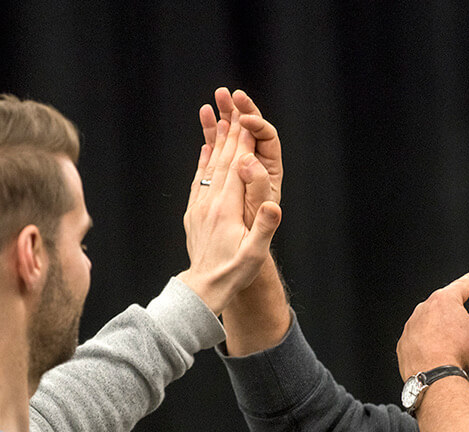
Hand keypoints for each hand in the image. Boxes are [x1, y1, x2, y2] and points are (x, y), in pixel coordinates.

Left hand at [180, 109, 281, 314]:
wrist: (202, 289)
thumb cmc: (233, 273)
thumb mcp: (255, 254)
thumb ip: (265, 227)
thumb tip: (275, 204)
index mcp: (227, 209)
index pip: (237, 167)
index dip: (243, 142)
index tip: (248, 118)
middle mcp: (210, 203)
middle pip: (222, 160)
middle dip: (230, 131)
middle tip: (234, 105)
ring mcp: (199, 207)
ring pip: (209, 166)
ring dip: (216, 140)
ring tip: (219, 116)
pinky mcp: (193, 213)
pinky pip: (199, 180)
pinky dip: (204, 161)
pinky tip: (205, 149)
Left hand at [396, 271, 468, 379]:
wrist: (434, 375)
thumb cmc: (458, 351)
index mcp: (444, 300)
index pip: (461, 286)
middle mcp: (423, 309)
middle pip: (442, 307)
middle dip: (453, 316)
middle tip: (462, 330)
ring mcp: (410, 327)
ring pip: (429, 326)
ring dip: (439, 335)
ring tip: (450, 352)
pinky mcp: (403, 345)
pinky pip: (418, 343)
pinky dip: (427, 349)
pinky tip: (436, 359)